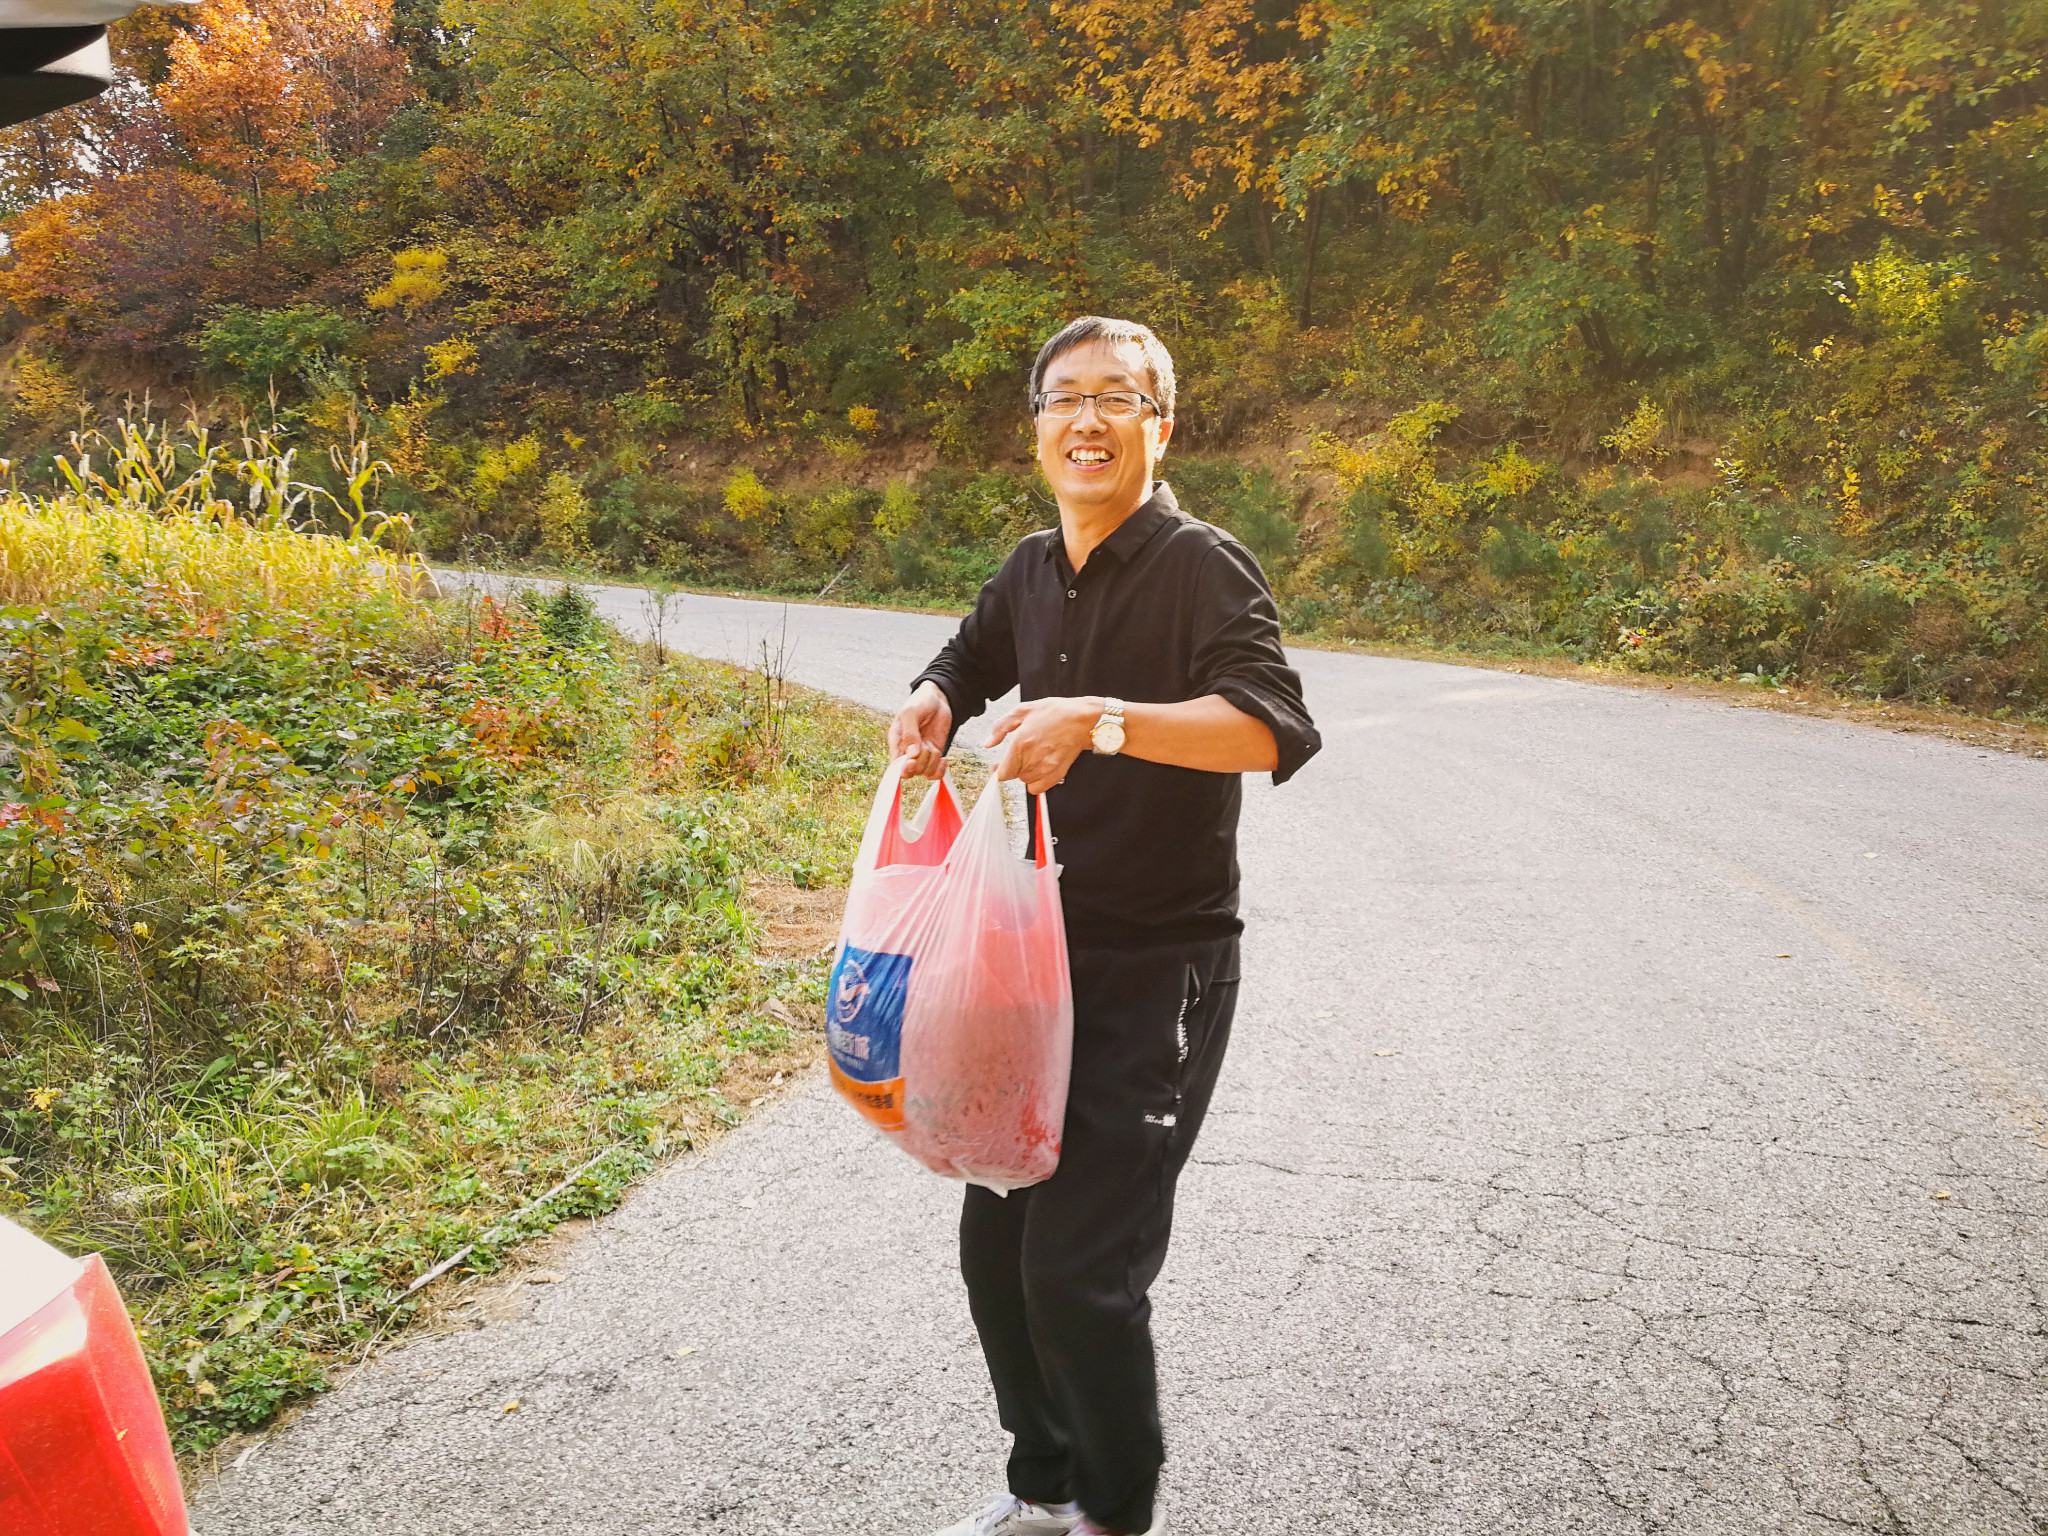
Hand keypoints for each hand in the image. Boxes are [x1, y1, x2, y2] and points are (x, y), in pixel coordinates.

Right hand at [888, 681, 951, 778]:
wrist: (937, 698)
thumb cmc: (919, 702)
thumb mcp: (911, 713)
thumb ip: (909, 733)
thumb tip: (912, 754)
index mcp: (896, 742)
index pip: (895, 765)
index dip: (903, 768)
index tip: (912, 761)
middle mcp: (906, 751)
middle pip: (910, 772)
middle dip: (920, 763)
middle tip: (926, 747)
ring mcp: (921, 754)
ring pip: (924, 772)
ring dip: (932, 761)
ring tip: (932, 745)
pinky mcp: (934, 754)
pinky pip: (935, 772)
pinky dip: (940, 769)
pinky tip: (943, 759)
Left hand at [986, 695, 1100, 793]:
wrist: (1082, 719)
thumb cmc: (1056, 712)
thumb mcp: (1023, 711)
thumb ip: (1001, 727)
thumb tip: (989, 742)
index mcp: (1020, 743)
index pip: (1002, 772)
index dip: (998, 770)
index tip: (998, 767)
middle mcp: (1031, 759)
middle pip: (1013, 776)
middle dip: (1014, 766)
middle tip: (1020, 754)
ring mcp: (1045, 768)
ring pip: (1025, 781)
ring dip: (1026, 772)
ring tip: (1034, 757)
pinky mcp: (1057, 774)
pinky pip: (1038, 788)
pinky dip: (1037, 781)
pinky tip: (1040, 768)